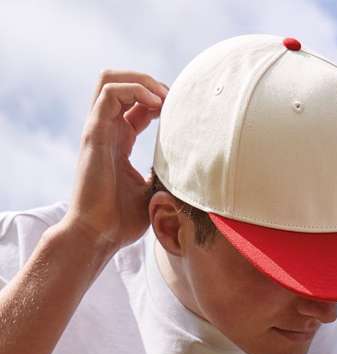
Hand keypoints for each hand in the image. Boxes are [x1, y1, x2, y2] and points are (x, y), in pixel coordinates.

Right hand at [61, 69, 168, 252]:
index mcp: (118, 142)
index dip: (159, 99)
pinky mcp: (94, 134)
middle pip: (120, 83)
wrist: (98, 235)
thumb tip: (186, 171)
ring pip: (110, 79)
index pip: (136, 105)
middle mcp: (106, 131)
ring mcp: (98, 130)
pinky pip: (110, 93)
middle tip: (174, 100)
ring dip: (142, 80)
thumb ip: (162, 174)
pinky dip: (135, 89)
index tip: (182, 113)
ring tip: (165, 98)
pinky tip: (157, 104)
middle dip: (149, 82)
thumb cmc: (122, 220)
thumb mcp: (151, 192)